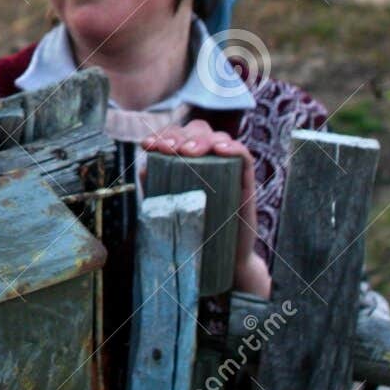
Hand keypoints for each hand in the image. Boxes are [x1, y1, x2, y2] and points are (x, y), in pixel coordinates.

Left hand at [140, 121, 270, 297]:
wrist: (221, 259)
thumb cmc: (193, 231)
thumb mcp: (170, 207)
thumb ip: (157, 187)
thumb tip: (143, 167)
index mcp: (188, 161)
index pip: (177, 136)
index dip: (162, 135)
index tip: (147, 145)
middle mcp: (209, 160)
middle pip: (198, 130)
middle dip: (180, 135)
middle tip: (169, 149)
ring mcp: (228, 168)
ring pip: (219, 138)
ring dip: (202, 139)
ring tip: (188, 151)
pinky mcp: (246, 182)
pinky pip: (244, 156)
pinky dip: (234, 147)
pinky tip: (220, 150)